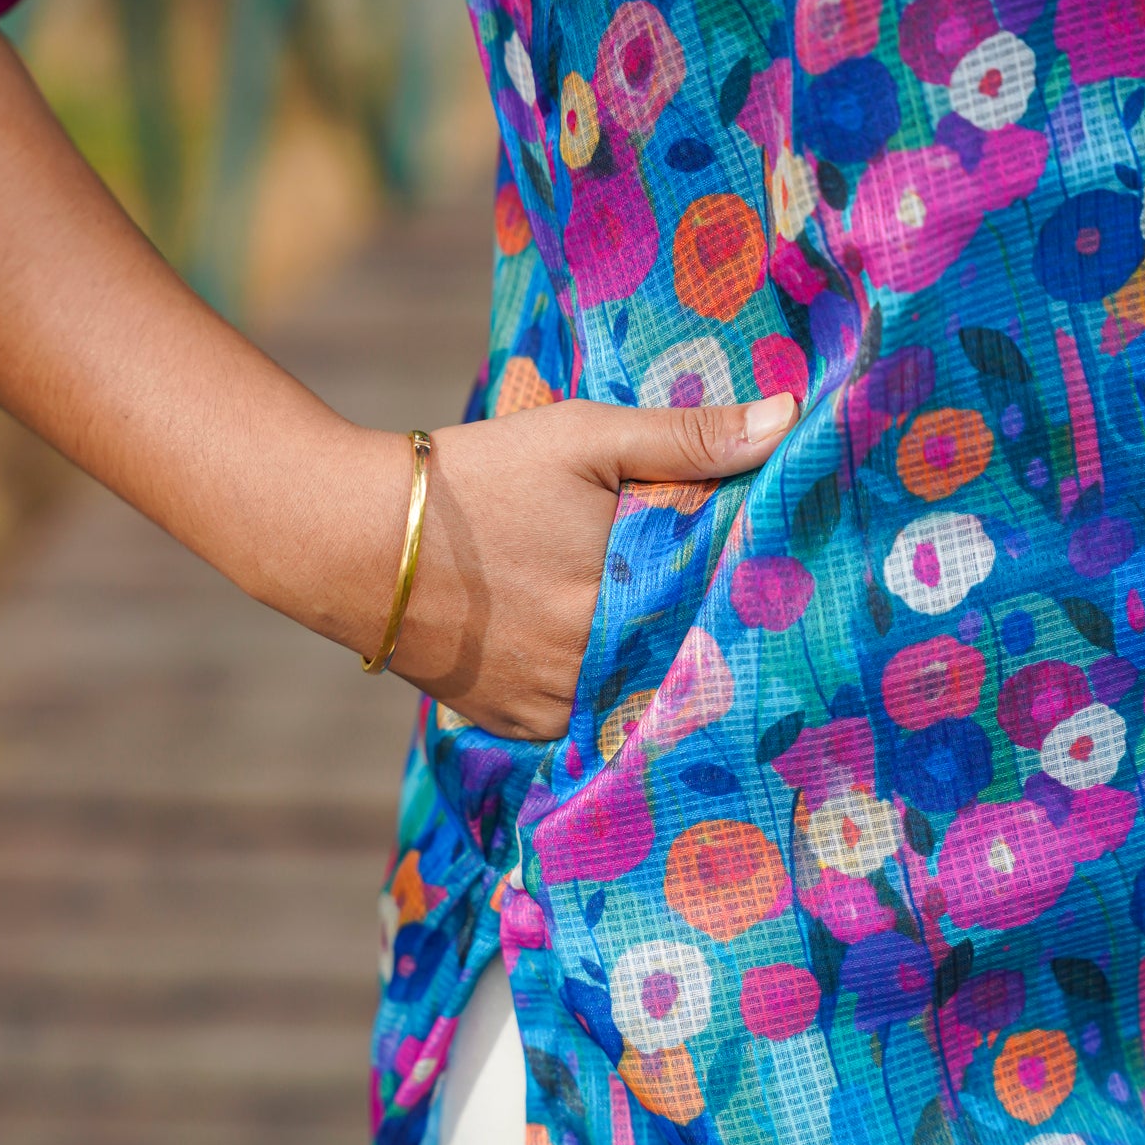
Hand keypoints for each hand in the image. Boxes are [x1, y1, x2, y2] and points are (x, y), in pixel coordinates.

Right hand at [382, 393, 798, 740]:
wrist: (353, 541)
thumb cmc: (478, 477)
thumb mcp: (583, 437)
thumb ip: (687, 435)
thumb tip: (790, 419)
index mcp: (633, 596)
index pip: (725, 607)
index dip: (749, 592)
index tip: (777, 577)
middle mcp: (602, 667)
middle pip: (684, 659)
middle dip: (705, 635)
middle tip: (726, 610)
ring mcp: (558, 705)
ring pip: (638, 697)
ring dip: (656, 672)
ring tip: (668, 636)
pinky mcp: (517, 725)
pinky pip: (585, 722)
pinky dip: (602, 697)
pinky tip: (609, 662)